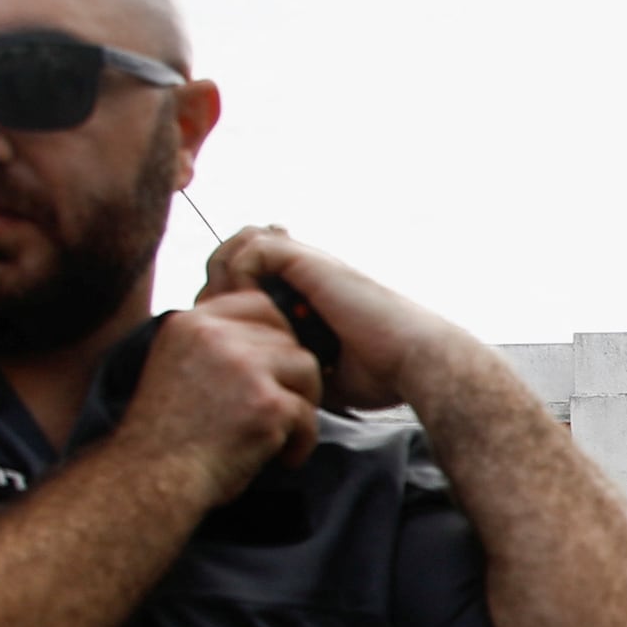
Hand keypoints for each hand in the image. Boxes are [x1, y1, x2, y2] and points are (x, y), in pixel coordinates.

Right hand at [117, 290, 324, 496]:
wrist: (152, 478)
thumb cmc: (164, 434)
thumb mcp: (172, 365)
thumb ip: (209, 342)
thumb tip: (257, 333)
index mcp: (190, 323)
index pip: (257, 304)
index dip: (275, 333)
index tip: (272, 367)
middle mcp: (217, 336)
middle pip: (286, 336)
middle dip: (290, 373)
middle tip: (281, 405)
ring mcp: (245, 367)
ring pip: (306, 368)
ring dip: (301, 402)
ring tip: (283, 430)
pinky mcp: (268, 404)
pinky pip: (308, 413)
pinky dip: (302, 440)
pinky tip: (284, 456)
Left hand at [198, 227, 469, 411]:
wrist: (412, 361)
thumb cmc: (380, 374)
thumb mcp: (320, 371)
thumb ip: (291, 364)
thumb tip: (263, 383)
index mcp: (311, 295)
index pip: (251, 276)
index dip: (228, 298)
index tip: (221, 333)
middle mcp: (307, 273)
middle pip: (239, 255)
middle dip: (218, 287)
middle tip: (213, 322)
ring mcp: (308, 263)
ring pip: (242, 243)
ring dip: (226, 275)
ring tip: (225, 311)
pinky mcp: (309, 261)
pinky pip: (254, 249)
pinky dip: (241, 274)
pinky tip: (248, 307)